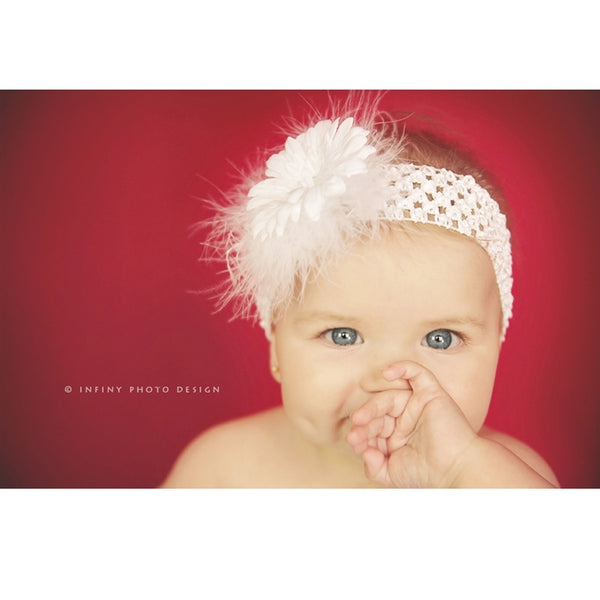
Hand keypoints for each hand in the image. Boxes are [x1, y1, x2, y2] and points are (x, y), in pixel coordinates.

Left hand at [346, 360, 477, 487]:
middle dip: (364, 422)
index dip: (361, 433)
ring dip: (372, 406)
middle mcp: (407, 418)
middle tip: (354, 434)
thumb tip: (362, 451)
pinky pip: (416, 373)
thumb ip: (372, 465)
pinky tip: (386, 373)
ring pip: (390, 395)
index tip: (354, 443)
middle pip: (379, 411)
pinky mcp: (431, 394)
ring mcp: (418, 405)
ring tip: (360, 419)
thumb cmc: (427, 474)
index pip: (373, 426)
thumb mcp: (390, 473)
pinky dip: (401, 368)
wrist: (455, 472)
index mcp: (397, 434)